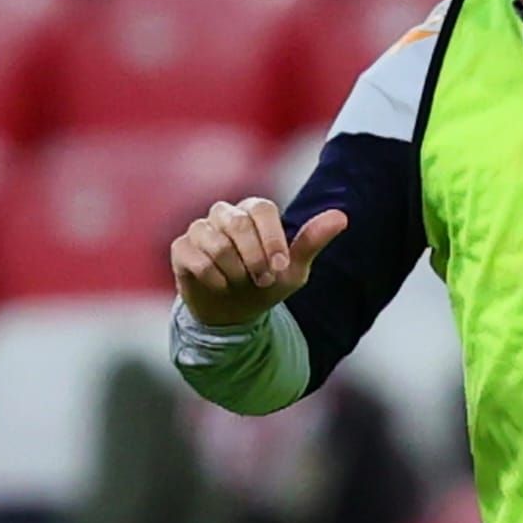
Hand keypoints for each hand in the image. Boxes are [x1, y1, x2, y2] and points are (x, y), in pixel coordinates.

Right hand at [170, 198, 347, 327]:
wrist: (234, 313)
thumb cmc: (266, 283)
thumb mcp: (293, 269)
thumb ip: (313, 240)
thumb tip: (342, 216)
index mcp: (254, 211)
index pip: (262, 208)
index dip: (271, 238)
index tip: (280, 267)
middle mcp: (225, 214)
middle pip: (237, 222)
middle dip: (253, 257)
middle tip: (262, 280)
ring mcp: (200, 229)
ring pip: (214, 241)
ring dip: (233, 271)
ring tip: (239, 283)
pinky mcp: (181, 249)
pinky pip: (194, 258)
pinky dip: (212, 278)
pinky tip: (220, 286)